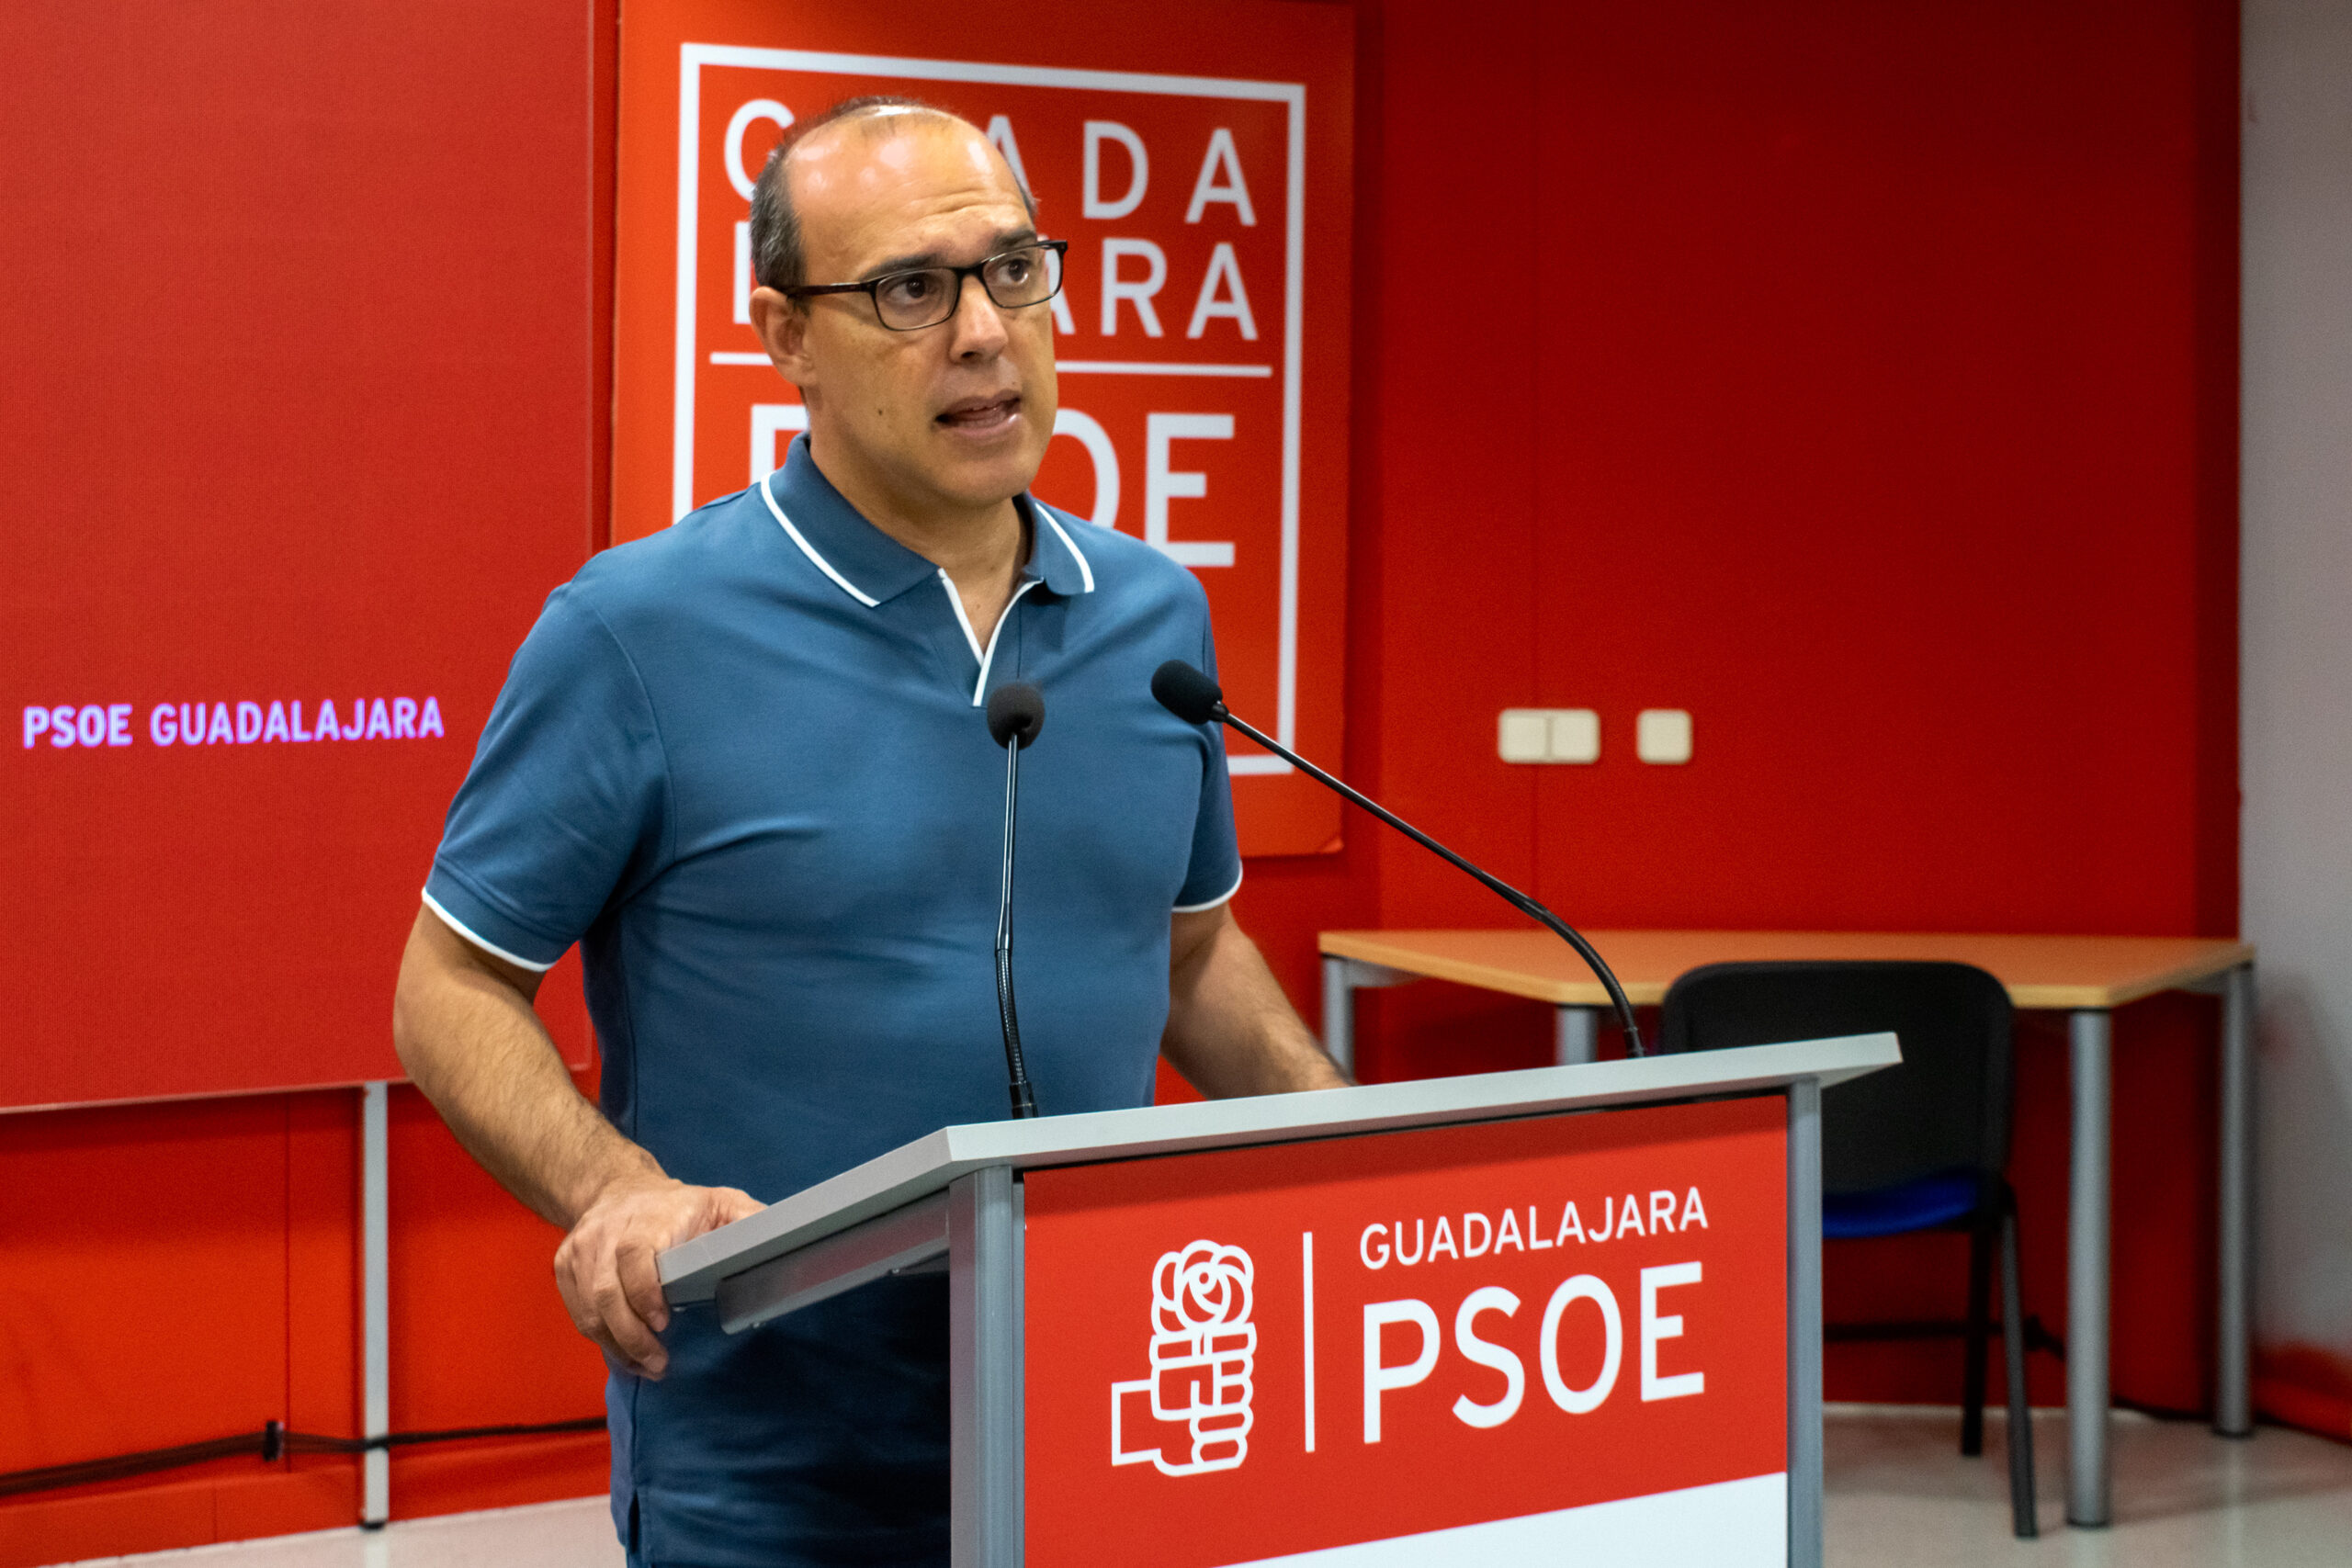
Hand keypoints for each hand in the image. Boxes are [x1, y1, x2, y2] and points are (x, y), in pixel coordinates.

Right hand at [553, 1175, 763, 1379]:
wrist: (616, 1188)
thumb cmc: (677, 1204)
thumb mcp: (720, 1201)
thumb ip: (748, 1220)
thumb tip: (783, 1241)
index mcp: (648, 1217)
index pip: (635, 1254)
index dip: (644, 1291)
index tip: (663, 1322)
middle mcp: (606, 1233)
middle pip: (607, 1291)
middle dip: (632, 1336)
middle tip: (659, 1363)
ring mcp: (580, 1251)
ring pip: (589, 1309)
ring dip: (616, 1346)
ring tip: (646, 1367)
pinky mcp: (564, 1267)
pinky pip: (578, 1312)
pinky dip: (600, 1339)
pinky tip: (625, 1354)